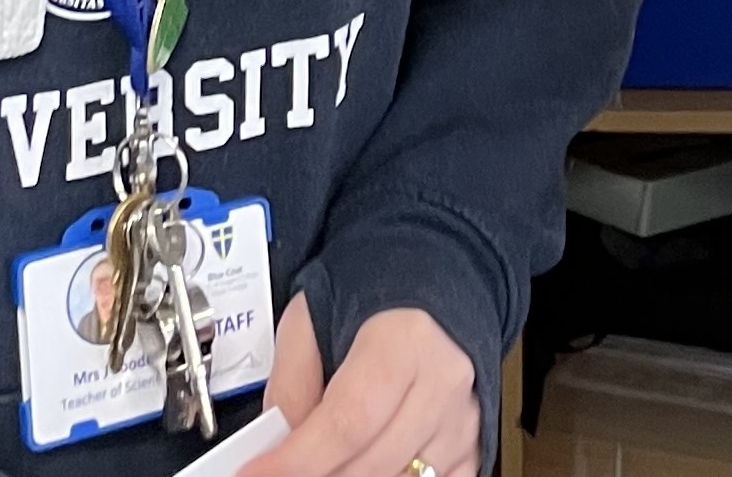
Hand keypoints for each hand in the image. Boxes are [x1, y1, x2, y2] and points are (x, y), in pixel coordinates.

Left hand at [262, 295, 478, 476]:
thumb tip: (276, 441)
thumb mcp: (314, 314)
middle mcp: (442, 382)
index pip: (349, 420)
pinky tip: (366, 464)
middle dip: (317, 473)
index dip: (299, 458)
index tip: (257, 472)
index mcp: (404, 339)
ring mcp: (462, 419)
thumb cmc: (374, 289)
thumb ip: (291, 380)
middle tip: (282, 467)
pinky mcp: (473, 444)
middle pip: (371, 463)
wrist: (435, 274)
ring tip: (324, 459)